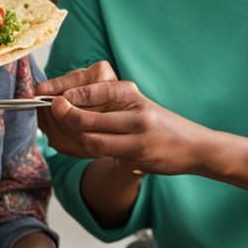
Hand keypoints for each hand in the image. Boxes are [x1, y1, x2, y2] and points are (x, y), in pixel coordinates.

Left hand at [37, 63, 206, 175]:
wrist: (194, 147)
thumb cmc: (162, 125)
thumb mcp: (139, 105)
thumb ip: (111, 103)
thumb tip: (70, 100)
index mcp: (135, 97)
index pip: (100, 89)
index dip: (75, 94)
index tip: (57, 95)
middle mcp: (137, 115)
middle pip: (90, 119)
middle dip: (66, 116)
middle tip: (53, 111)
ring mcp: (137, 140)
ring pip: (92, 140)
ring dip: (72, 136)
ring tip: (59, 130)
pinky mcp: (136, 159)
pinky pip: (102, 154)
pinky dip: (84, 149)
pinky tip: (73, 143)